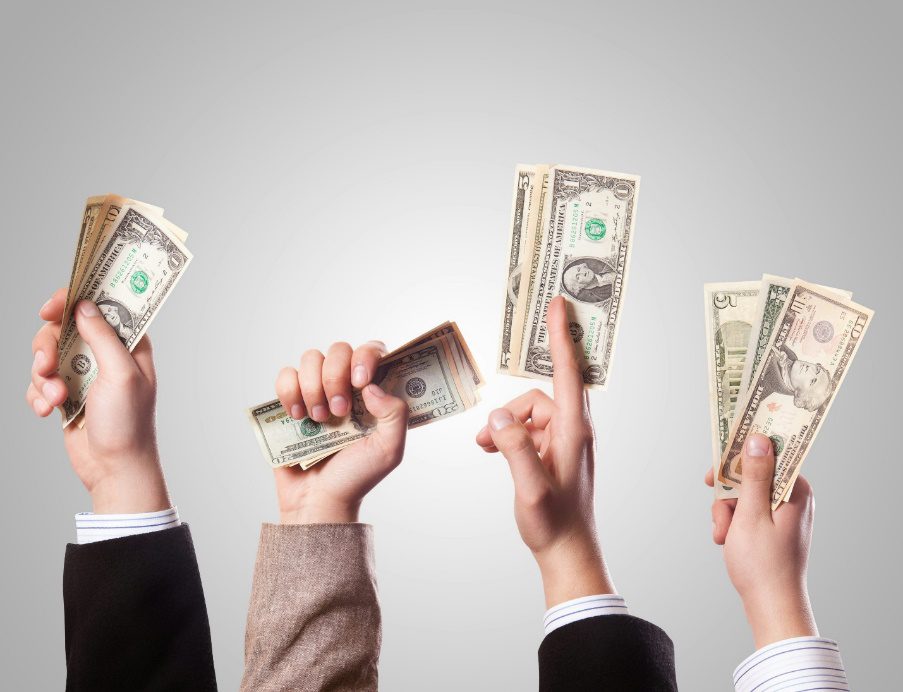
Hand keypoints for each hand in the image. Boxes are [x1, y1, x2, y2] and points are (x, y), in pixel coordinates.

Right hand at [26, 289, 168, 513]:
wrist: (114, 468)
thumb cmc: (128, 423)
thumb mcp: (121, 374)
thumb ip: (102, 337)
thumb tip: (85, 305)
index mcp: (129, 344)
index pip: (102, 305)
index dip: (75, 298)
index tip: (51, 307)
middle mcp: (106, 354)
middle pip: (64, 327)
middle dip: (47, 345)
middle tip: (46, 365)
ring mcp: (85, 373)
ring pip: (47, 354)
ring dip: (42, 376)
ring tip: (55, 398)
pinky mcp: (67, 392)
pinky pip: (40, 381)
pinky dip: (38, 394)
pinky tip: (48, 410)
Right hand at [273, 339, 408, 523]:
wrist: (319, 499)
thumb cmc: (356, 476)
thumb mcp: (390, 450)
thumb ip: (396, 414)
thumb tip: (373, 386)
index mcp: (372, 392)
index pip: (372, 350)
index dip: (366, 356)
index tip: (359, 381)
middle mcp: (345, 385)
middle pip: (339, 349)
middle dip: (335, 378)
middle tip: (338, 412)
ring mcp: (316, 390)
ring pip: (311, 358)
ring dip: (312, 387)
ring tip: (318, 419)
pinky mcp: (290, 400)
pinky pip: (285, 375)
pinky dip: (289, 391)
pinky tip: (297, 417)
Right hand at [476, 296, 613, 606]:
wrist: (566, 552)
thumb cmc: (553, 524)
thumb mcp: (530, 488)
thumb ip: (515, 448)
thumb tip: (499, 416)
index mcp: (574, 431)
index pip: (569, 373)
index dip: (562, 336)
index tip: (559, 304)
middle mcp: (573, 430)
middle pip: (543, 392)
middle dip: (515, 401)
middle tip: (498, 414)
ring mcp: (564, 441)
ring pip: (530, 411)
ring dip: (504, 424)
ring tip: (483, 447)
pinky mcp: (553, 451)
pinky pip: (527, 428)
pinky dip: (507, 434)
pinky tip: (491, 450)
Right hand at [706, 434, 817, 647]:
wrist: (771, 605)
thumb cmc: (763, 564)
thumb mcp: (751, 513)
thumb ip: (754, 475)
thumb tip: (758, 440)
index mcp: (796, 490)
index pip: (770, 454)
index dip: (742, 454)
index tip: (720, 460)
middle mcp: (793, 498)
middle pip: (752, 475)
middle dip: (728, 494)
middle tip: (717, 509)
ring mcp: (783, 513)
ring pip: (744, 494)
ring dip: (726, 512)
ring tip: (722, 535)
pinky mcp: (774, 526)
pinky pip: (747, 511)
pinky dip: (732, 522)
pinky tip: (726, 539)